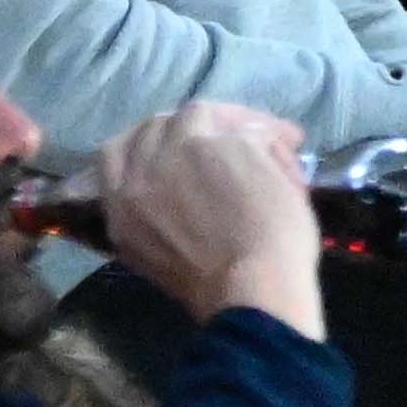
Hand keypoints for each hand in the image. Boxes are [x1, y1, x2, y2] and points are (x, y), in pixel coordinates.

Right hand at [97, 98, 327, 332]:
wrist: (250, 291)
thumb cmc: (210, 290)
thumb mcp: (150, 255)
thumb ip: (149, 216)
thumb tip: (174, 196)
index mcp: (120, 200)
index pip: (115, 151)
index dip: (145, 145)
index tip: (173, 151)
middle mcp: (145, 166)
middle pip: (158, 125)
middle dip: (187, 129)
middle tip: (221, 139)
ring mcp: (185, 149)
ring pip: (200, 115)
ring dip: (229, 123)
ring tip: (261, 139)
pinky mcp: (230, 143)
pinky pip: (250, 127)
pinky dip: (271, 134)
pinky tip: (290, 142)